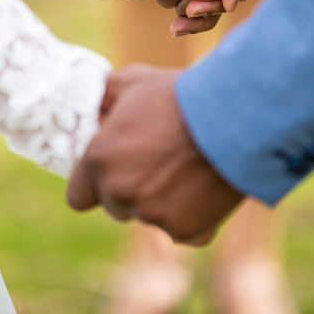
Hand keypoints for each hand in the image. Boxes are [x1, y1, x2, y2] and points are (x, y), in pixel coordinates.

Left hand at [68, 65, 243, 244]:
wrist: (236, 115)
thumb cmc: (182, 95)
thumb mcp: (135, 82)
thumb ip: (106, 96)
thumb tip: (97, 104)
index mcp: (98, 160)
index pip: (78, 196)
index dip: (94, 184)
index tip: (114, 172)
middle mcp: (119, 192)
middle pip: (115, 206)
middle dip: (131, 189)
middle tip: (159, 162)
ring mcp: (152, 215)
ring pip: (150, 217)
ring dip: (163, 202)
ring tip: (189, 168)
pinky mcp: (185, 230)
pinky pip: (184, 232)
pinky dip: (194, 217)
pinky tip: (206, 188)